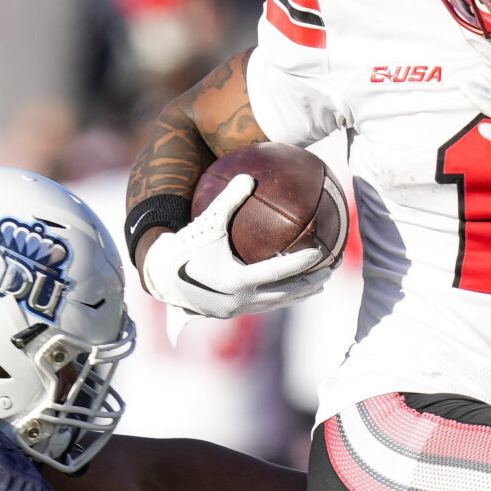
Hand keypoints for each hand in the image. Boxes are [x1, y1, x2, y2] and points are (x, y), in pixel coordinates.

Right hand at [138, 173, 333, 319]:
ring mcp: (236, 310)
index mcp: (237, 280)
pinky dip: (281, 299)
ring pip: (277, 304)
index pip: (279, 271)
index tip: (321, 253)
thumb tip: (248, 176)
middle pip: (285, 293)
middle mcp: (240, 299)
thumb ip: (228, 200)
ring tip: (318, 285)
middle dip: (310, 283)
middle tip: (330, 270)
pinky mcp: (231, 314)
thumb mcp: (206, 222)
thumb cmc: (185, 247)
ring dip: (299, 295)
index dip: (302, 262)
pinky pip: (264, 306)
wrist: (160, 278)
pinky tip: (291, 290)